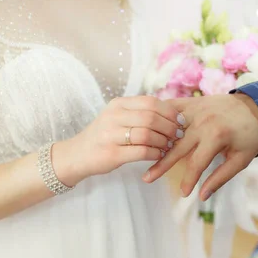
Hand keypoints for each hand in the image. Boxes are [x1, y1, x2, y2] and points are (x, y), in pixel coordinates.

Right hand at [53, 96, 184, 185]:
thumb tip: (172, 114)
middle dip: (170, 127)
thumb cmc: (104, 136)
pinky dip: (155, 153)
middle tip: (178, 135)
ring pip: (147, 134)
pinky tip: (159, 155)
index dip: (169, 111)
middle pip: (151, 117)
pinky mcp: (112, 153)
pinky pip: (142, 151)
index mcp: (118, 104)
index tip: (180, 120)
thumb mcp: (118, 117)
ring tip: (168, 146)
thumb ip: (139, 113)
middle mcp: (113, 116)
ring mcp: (111, 135)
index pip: (150, 102)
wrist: (77, 155)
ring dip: (163, 141)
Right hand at [143, 93, 257, 199]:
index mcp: (216, 137)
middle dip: (161, 165)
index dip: (188, 180)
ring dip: (155, 140)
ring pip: (169, 128)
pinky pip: (171, 109)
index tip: (182, 193)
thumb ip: (221, 177)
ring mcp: (195, 109)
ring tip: (142, 153)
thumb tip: (202, 196)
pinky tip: (146, 126)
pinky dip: (158, 117)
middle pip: (176, 147)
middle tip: (147, 179)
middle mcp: (202, 122)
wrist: (254, 107)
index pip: (196, 163)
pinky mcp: (191, 102)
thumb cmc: (249, 136)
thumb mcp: (241, 160)